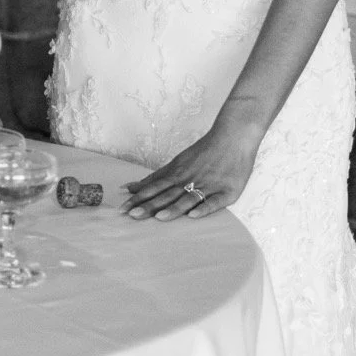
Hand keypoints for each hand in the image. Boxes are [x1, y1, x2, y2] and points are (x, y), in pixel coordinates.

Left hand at [119, 123, 260, 219]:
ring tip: (159, 218)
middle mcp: (190, 179)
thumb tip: (130, 187)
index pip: (154, 187)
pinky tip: (193, 216)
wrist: (233, 136)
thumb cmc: (204, 152)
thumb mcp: (178, 162)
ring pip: (187, 199)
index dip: (138, 198)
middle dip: (149, 205)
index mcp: (177, 173)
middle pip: (166, 194)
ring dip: (173, 208)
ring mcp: (208, 185)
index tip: (121, 209)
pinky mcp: (227, 192)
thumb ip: (156, 177)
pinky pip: (214, 202)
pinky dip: (203, 209)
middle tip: (131, 216)